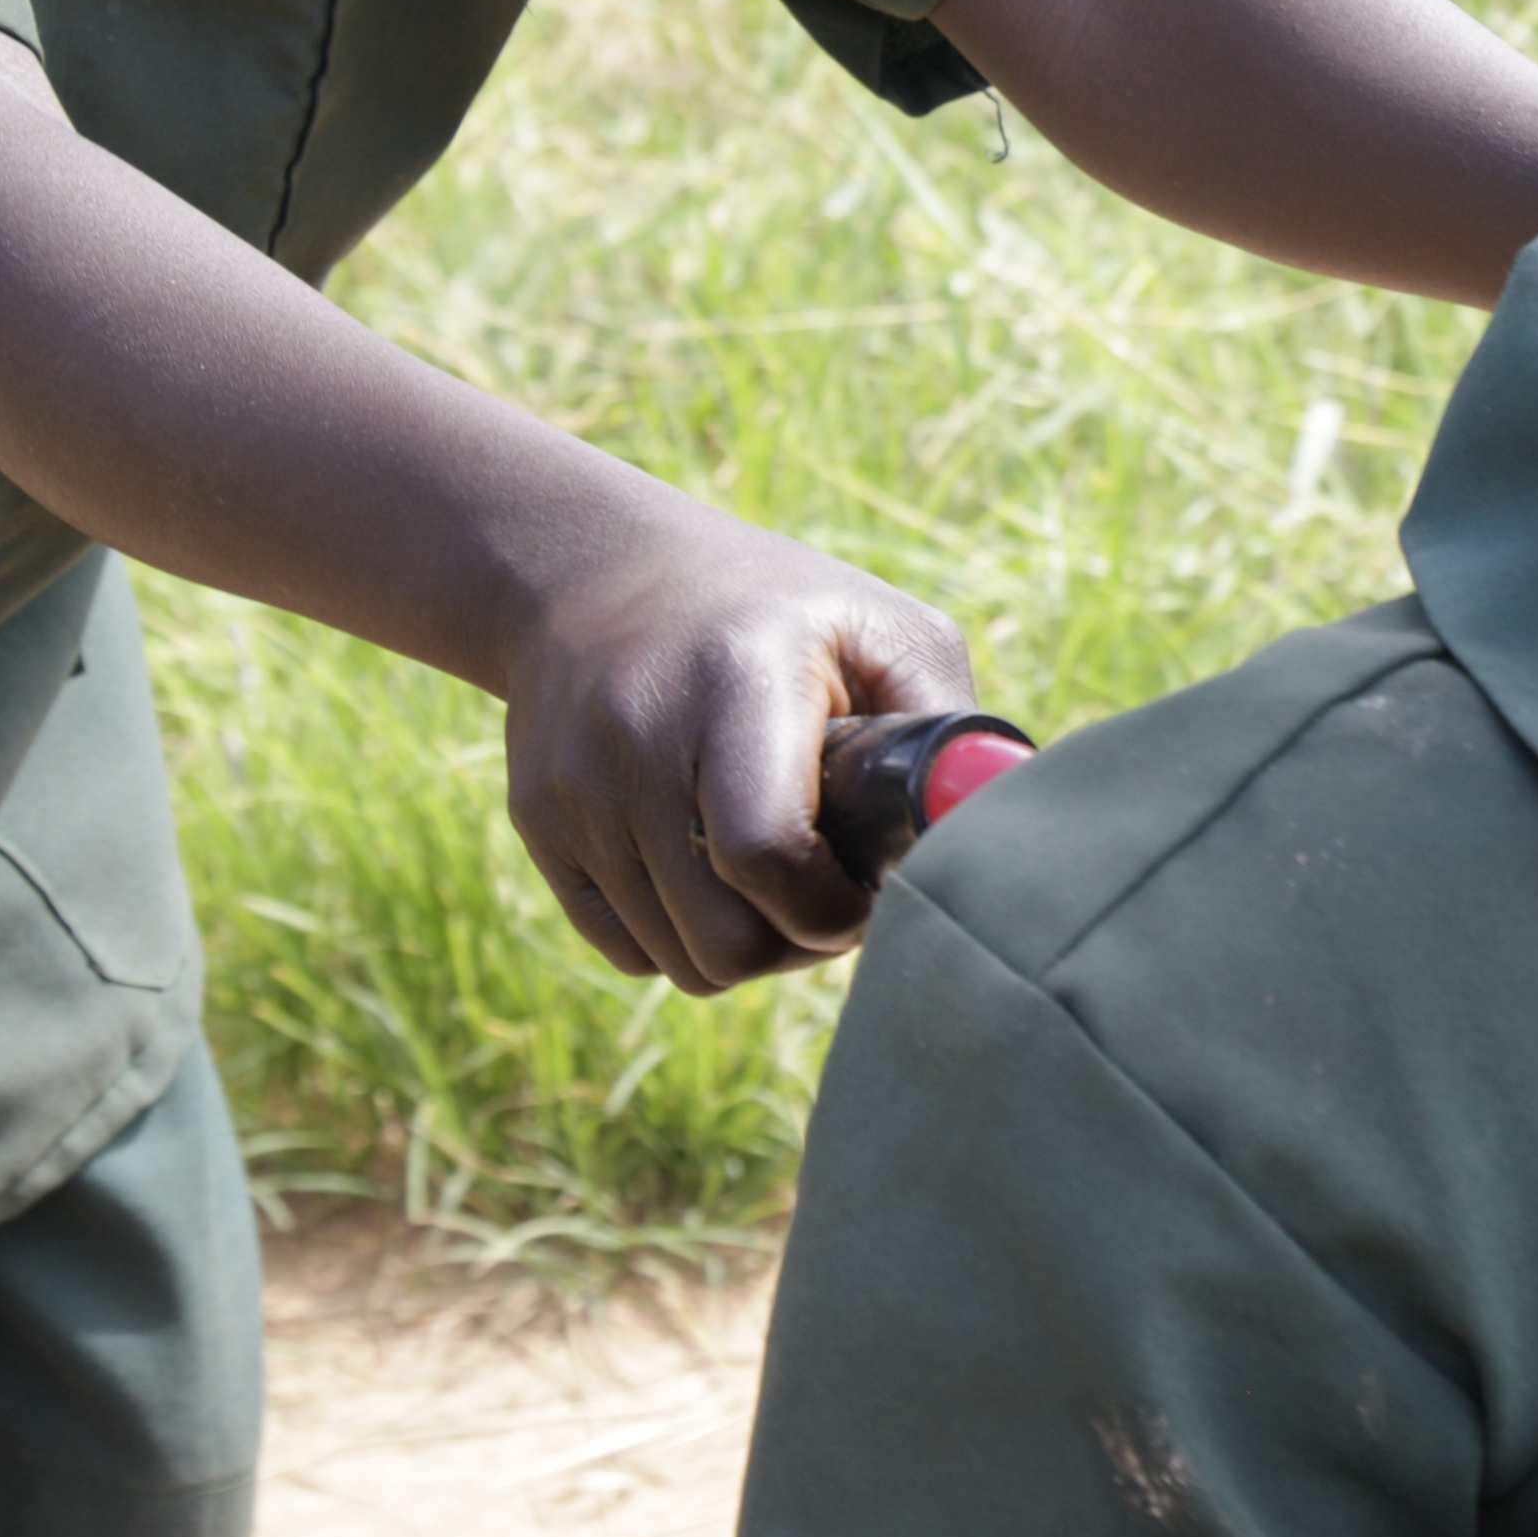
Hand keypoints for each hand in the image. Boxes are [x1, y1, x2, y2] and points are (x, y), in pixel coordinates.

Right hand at [499, 508, 974, 987]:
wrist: (595, 574)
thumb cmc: (777, 613)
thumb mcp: (880, 628)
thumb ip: (945, 727)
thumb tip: (1000, 830)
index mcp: (733, 680)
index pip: (767, 854)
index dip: (831, 908)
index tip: (865, 884)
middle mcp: (634, 739)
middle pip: (721, 941)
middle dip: (795, 944)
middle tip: (828, 892)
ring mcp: (571, 788)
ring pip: (676, 962)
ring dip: (743, 944)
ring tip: (775, 874)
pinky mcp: (536, 824)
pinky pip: (625, 951)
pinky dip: (680, 937)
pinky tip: (708, 870)